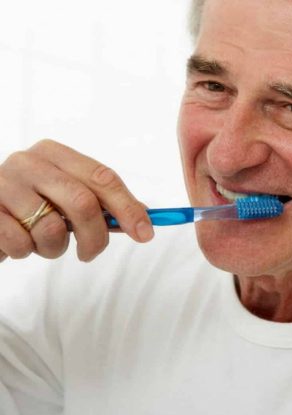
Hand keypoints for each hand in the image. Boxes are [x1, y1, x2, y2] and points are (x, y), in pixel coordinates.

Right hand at [0, 140, 152, 262]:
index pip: (102, 177)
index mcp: (53, 153)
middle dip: (95, 236)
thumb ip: (100, 204)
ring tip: (42, 243)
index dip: (128, 207)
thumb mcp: (62, 198)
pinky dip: (26, 252)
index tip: (145, 233)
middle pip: (83, 202)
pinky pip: (21, 243)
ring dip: (54, 248)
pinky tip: (18, 243)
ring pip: (51, 228)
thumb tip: (144, 219)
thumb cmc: (27, 206)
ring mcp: (2, 184)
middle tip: (90, 253)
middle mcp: (27, 162)